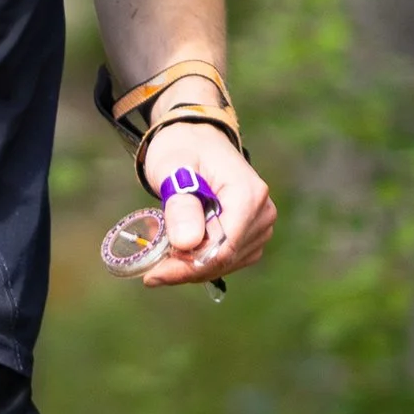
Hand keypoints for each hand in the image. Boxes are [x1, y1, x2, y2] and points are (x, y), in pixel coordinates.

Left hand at [138, 121, 275, 290]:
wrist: (197, 138)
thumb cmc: (183, 148)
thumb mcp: (173, 168)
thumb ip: (181, 205)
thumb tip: (187, 244)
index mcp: (247, 195)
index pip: (222, 248)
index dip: (188, 267)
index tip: (154, 275)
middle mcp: (262, 212)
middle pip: (224, 259)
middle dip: (186, 269)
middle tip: (151, 269)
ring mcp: (260, 224)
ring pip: (226, 264)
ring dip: (192, 267)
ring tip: (162, 256)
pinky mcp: (252, 233)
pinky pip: (228, 259)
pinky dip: (202, 262)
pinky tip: (180, 253)